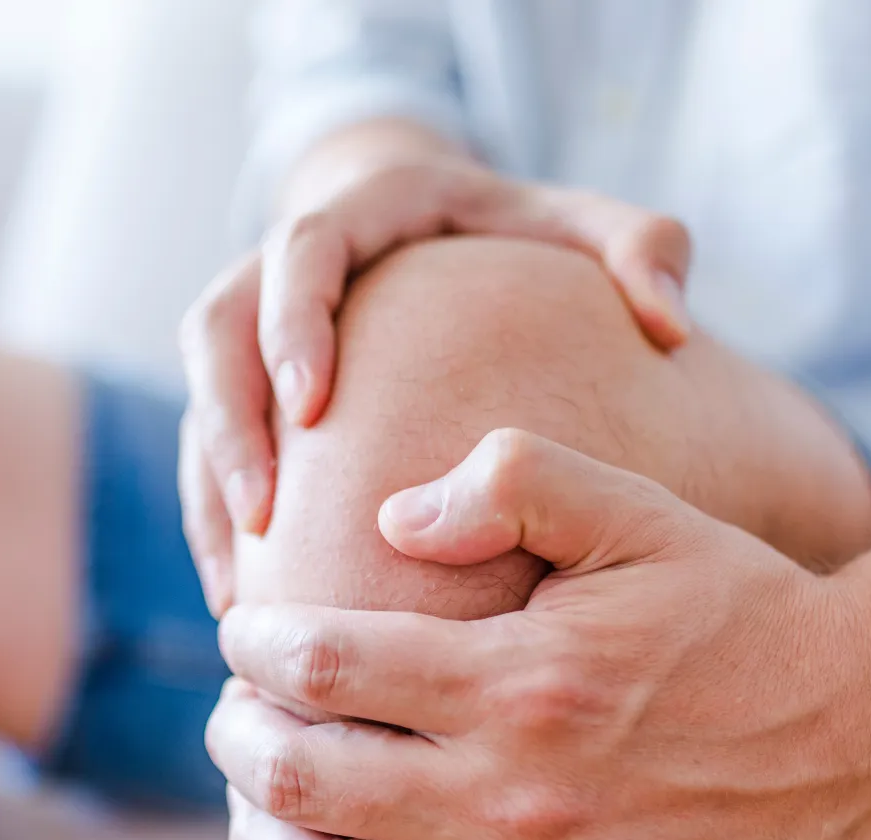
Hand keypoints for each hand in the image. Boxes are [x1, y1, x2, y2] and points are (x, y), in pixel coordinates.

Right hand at [178, 157, 693, 614]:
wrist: (444, 227)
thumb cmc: (522, 236)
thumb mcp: (584, 227)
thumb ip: (641, 251)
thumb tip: (669, 322)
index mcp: (362, 212)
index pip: (302, 250)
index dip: (293, 325)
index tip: (314, 405)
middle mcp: (285, 262)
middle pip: (217, 329)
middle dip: (230, 422)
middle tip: (265, 511)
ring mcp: (255, 327)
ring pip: (201, 401)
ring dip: (211, 490)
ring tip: (240, 585)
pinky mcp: (244, 386)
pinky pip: (208, 453)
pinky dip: (216, 521)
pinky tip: (243, 597)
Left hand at [205, 429, 870, 839]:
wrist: (870, 725)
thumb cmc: (741, 608)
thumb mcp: (638, 512)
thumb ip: (511, 482)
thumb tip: (390, 519)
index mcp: (523, 681)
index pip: (323, 666)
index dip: (257, 643)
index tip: (246, 632)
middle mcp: (523, 801)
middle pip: (305, 782)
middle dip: (237, 740)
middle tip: (232, 715)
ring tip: (254, 807)